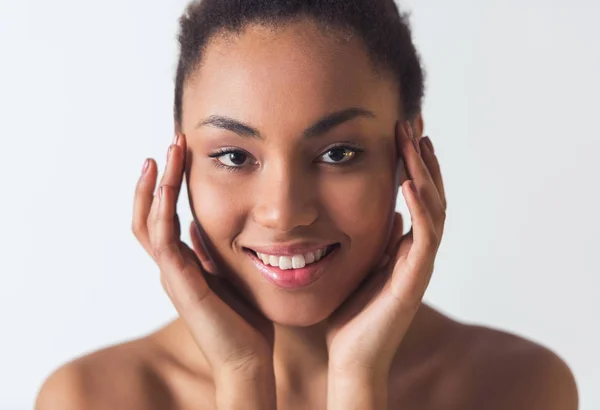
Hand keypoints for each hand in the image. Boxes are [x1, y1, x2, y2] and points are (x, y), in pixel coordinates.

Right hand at [132, 133, 274, 380]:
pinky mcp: (180, 282)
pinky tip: (167, 184)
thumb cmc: (242, 319)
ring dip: (155, 186)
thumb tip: (200, 226)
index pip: (162, 218)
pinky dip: (161, 209)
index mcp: (182, 264)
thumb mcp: (226, 273)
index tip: (178, 155)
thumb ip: (210, 251)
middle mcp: (171, 266)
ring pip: (149, 222)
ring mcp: (171, 274)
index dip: (164, 188)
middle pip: (147, 215)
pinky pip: (162, 239)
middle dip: (155, 179)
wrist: (247, 358)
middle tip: (169, 144)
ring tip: (162, 154)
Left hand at [325, 121, 446, 379]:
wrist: (351, 357)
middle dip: (422, 156)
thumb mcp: (363, 264)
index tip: (403, 128)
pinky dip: (421, 208)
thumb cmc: (352, 313)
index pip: (416, 194)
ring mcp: (419, 264)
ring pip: (433, 209)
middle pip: (430, 193)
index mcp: (405, 245)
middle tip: (412, 120)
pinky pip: (424, 238)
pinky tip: (410, 182)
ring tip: (415, 139)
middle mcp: (417, 250)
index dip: (413, 161)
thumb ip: (380, 239)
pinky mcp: (413, 280)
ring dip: (424, 172)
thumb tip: (390, 212)